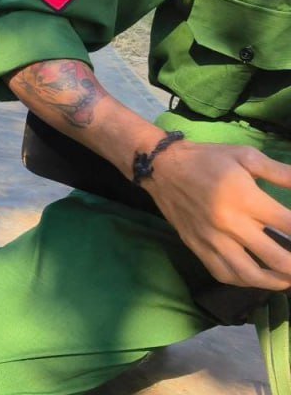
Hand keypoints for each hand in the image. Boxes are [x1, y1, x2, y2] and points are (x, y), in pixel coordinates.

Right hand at [145, 141, 290, 290]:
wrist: (161, 167)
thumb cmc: (207, 159)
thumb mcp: (246, 156)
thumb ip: (280, 172)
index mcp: (246, 198)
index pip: (289, 225)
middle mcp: (230, 224)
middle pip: (276, 258)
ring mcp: (212, 239)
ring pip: (249, 274)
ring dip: (275, 282)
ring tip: (287, 280)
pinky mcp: (197, 246)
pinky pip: (222, 273)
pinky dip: (244, 282)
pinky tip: (256, 278)